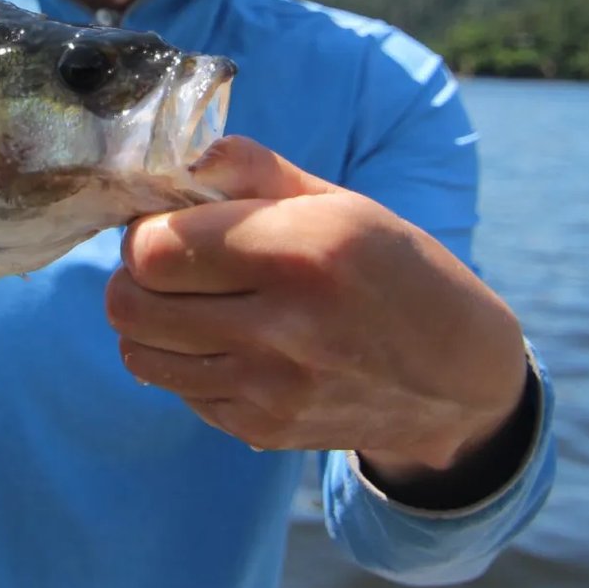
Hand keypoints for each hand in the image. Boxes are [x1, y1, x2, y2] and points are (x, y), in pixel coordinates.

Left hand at [106, 137, 528, 493]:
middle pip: (130, 306)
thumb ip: (251, 170)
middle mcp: (283, 326)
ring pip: (139, 354)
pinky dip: (187, 363)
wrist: (458, 378)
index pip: (154, 250)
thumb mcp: (340, 201)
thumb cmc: (394, 269)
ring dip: (153, 323)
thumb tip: (180, 156)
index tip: (167, 224)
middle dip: (135, 277)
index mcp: (302, 250)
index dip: (144, 231)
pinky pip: (179, 391)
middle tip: (171, 265)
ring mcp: (271, 389)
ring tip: (196, 303)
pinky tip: (232, 343)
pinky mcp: (264, 431)